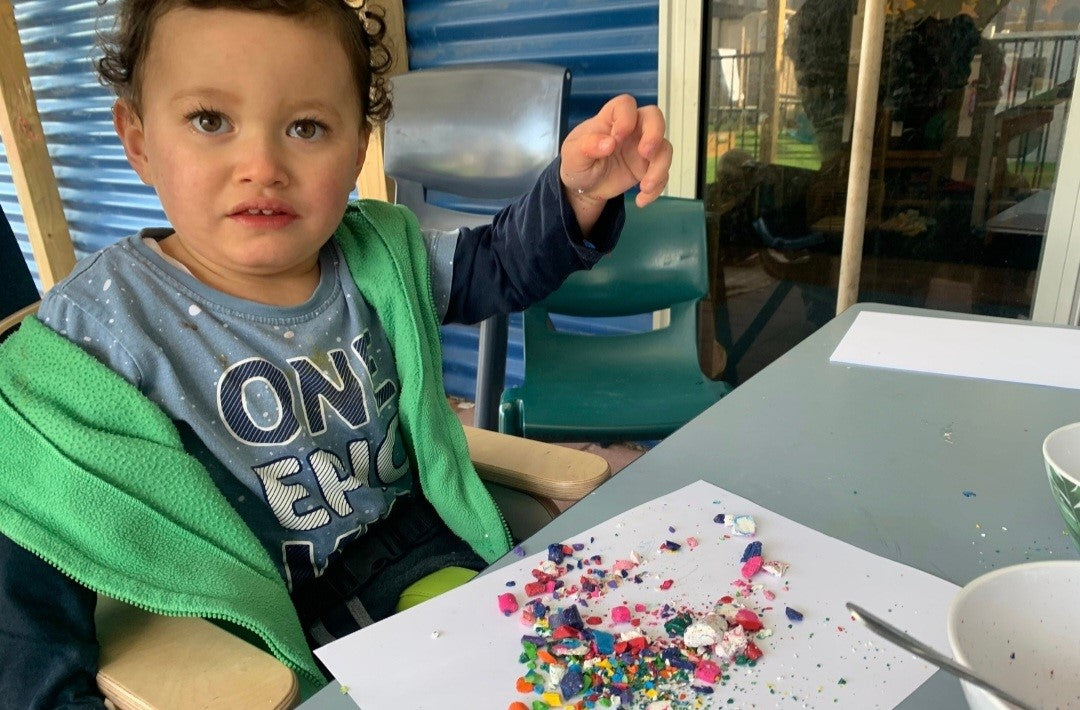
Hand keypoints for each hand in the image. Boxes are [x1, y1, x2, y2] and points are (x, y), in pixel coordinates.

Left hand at [559, 94, 672, 217]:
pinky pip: (663, 174)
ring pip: (664, 147)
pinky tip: (642, 199)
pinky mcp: (648, 168)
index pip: (625, 105)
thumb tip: (609, 143)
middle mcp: (632, 130)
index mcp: (611, 120)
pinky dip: (657, 187)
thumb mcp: (573, 156)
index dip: (626, 118)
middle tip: (645, 153)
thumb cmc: (578, 163)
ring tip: (645, 186)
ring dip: (659, 167)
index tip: (617, 138)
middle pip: (654, 117)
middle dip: (655, 133)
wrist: (584, 188)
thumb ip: (586, 147)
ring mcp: (643, 149)